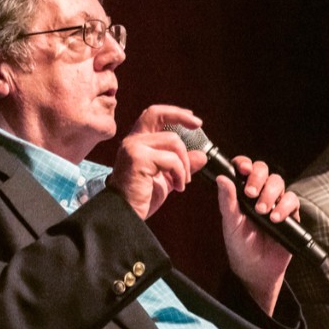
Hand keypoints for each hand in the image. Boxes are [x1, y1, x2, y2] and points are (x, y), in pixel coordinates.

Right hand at [106, 105, 206, 219]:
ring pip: (173, 142)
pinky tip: (178, 187)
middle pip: (158, 115)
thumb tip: (202, 155)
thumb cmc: (142, 198)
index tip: (193, 120)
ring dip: (184, 163)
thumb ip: (182, 165)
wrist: (126, 215)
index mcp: (137, 142)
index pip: (153, 115)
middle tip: (198, 126)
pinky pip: (171, 159)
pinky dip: (180, 173)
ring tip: (184, 182)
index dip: (174, 112)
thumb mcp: (167, 178)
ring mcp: (133, 148)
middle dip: (181, 117)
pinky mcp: (138, 158)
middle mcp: (132, 141)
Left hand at [216, 155, 298, 314]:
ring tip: (262, 211)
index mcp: (242, 192)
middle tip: (250, 194)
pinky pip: (292, 200)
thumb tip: (222, 178)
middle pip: (263, 170)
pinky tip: (275, 218)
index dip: (244, 163)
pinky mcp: (290, 213)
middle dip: (258, 178)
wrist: (257, 269)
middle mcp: (260, 193)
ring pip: (278, 182)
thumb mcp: (230, 223)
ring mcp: (276, 201)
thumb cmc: (240, 246)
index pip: (245, 168)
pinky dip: (284, 206)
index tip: (242, 169)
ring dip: (270, 193)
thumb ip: (227, 201)